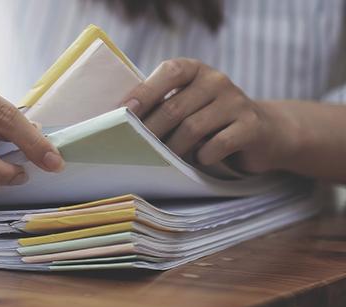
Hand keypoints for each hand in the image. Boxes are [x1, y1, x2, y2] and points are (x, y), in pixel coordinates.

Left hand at [122, 58, 298, 173]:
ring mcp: (236, 101)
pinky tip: (201, 159)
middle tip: (135, 149)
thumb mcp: (185, 104)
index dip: (144, 92)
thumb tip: (120, 121)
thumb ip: (160, 105)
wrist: (263, 132)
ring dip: (174, 149)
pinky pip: (217, 145)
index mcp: (195, 69)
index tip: (123, 112)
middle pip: (174, 107)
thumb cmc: (208, 120)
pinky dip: (203, 156)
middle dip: (151, 132)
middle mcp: (216, 80)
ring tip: (167, 159)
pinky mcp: (251, 125)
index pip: (168, 72)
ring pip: (192, 129)